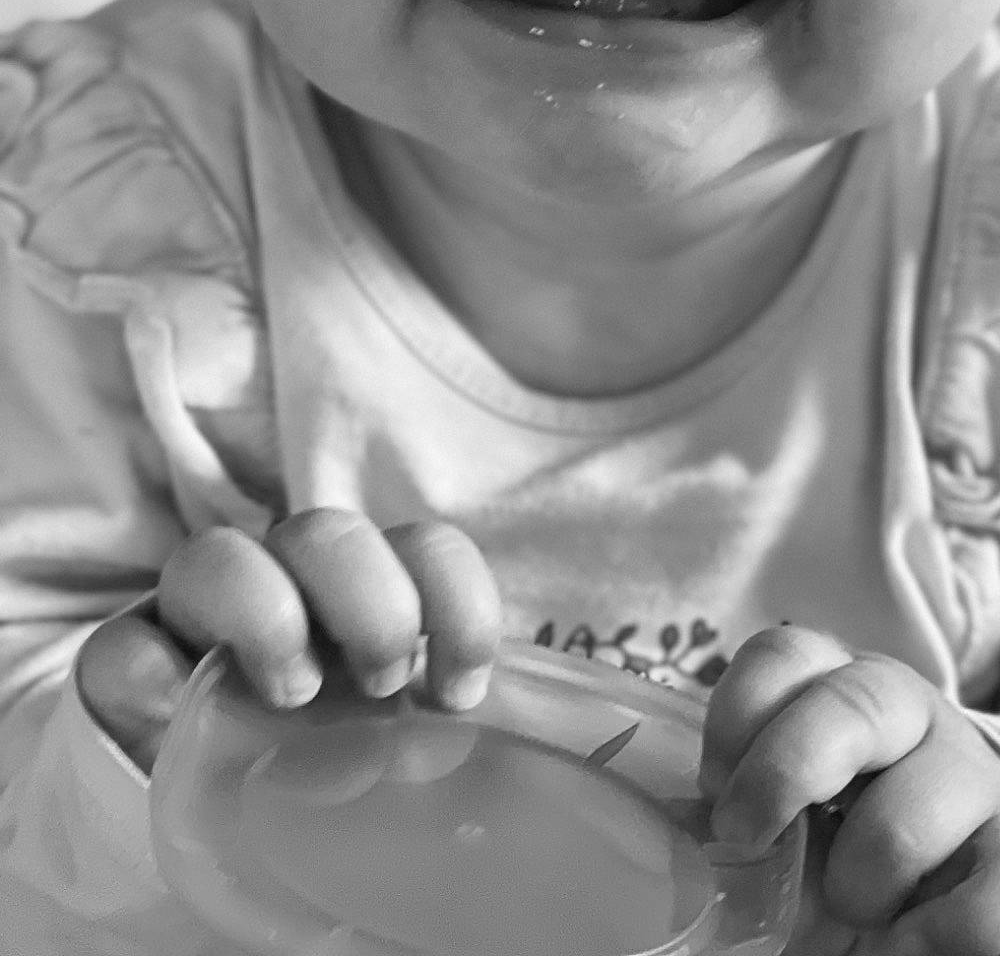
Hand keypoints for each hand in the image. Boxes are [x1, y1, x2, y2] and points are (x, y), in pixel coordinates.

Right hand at [76, 509, 501, 773]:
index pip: (425, 547)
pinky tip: (184, 716)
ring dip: (268, 614)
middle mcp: (286, 582)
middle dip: (371, 599)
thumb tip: (526, 749)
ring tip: (296, 695)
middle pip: (326, 530)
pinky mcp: (127, 668)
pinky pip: (122, 648)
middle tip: (384, 682)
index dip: (457, 600)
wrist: (228, 820)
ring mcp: (198, 618)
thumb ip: (450, 714)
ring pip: (218, 555)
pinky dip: (154, 676)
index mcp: (368, 591)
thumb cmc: (339, 764)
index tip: (463, 688)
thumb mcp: (407, 735)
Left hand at [701, 626, 999, 955]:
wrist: (964, 870)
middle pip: (853, 702)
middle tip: (747, 838)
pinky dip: (942, 933)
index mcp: (835, 688)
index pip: (786, 655)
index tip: (714, 786)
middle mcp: (908, 713)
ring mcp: (974, 774)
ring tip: (852, 909)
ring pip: (913, 812)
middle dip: (786, 770)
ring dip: (862, 883)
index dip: (739, 713)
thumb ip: (745, 808)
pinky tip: (904, 947)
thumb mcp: (792, 811)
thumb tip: (685, 838)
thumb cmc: (845, 838)